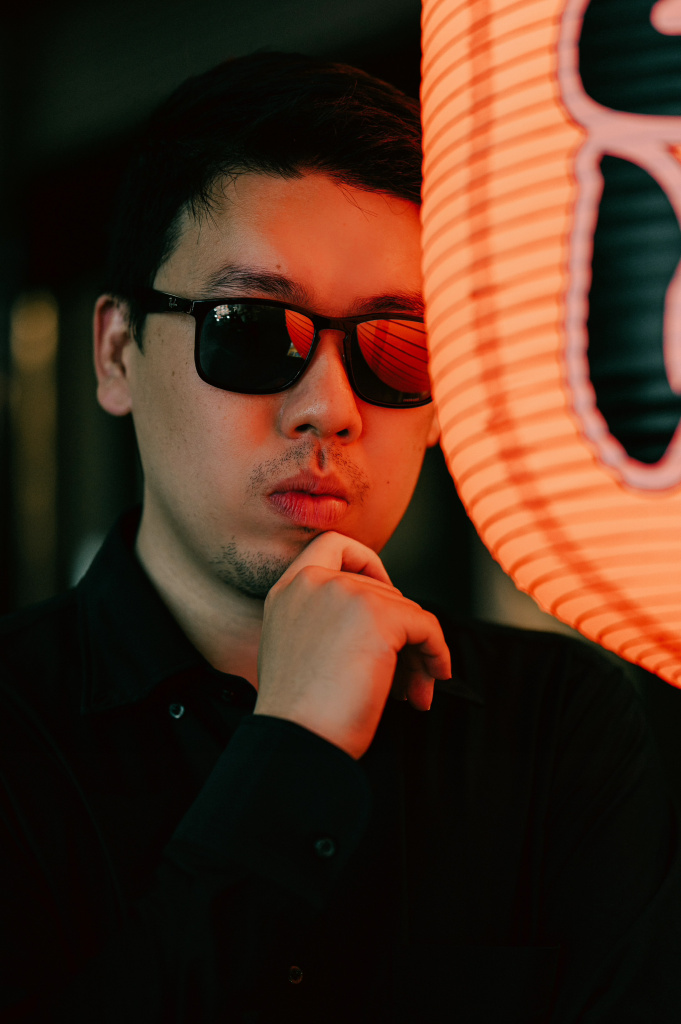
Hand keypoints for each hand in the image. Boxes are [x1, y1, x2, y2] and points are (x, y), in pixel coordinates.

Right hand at [254, 532, 450, 758]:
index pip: (332, 545)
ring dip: (417, 652)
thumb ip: (330, 621)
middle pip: (382, 590)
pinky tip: (432, 679)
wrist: (298, 740)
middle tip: (405, 675)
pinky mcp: (378, 614)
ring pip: (407, 610)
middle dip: (399, 632)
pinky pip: (427, 625)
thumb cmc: (300, 714)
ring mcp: (345, 593)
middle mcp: (313, 582)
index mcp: (288, 590)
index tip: (383, 595)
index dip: (367, 563)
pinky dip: (437, 652)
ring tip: (412, 690)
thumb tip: (393, 625)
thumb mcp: (302, 649)